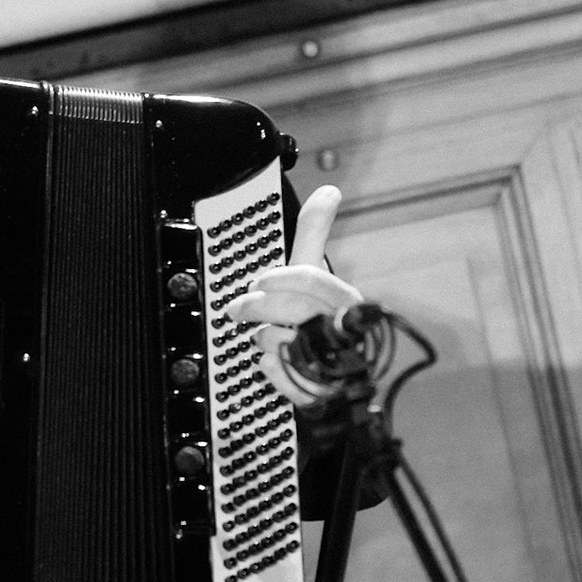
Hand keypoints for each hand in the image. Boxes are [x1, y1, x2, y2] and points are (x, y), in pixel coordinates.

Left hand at [223, 185, 362, 402]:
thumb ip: (315, 234)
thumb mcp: (311, 274)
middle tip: (237, 309)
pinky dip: (272, 371)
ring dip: (265, 339)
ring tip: (265, 337)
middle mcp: (343, 328)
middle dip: (258, 307)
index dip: (279, 277)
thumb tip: (329, 189)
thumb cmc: (315, 319)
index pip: (311, 278)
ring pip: (286, 344)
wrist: (328, 375)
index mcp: (344, 299)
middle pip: (294, 310)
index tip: (258, 281)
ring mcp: (334, 361)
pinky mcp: (322, 392)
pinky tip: (270, 364)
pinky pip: (286, 380)